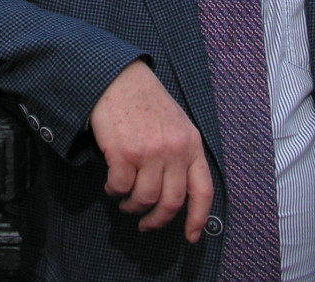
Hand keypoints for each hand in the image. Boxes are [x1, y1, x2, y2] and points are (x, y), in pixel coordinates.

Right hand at [89, 60, 212, 242]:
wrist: (118, 78)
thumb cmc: (146, 101)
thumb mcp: (177, 123)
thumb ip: (182, 153)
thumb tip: (179, 192)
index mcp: (191, 144)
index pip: (202, 191)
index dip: (198, 219)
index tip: (191, 237)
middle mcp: (174, 150)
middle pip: (171, 203)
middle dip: (157, 220)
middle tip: (145, 224)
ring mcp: (149, 152)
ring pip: (145, 199)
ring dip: (132, 206)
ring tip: (125, 201)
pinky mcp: (124, 153)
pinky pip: (120, 187)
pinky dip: (114, 192)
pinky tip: (111, 185)